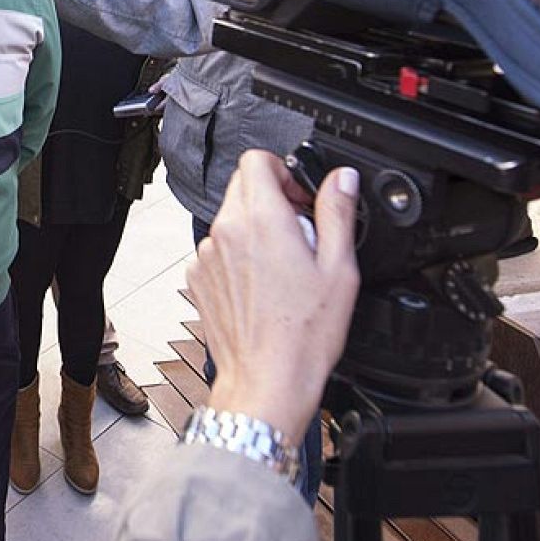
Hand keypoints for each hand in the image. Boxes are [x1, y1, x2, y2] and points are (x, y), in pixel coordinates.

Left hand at [186, 150, 360, 437]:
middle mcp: (226, 232)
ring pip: (230, 218)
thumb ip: (337, 212)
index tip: (302, 198)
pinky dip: (238, 256)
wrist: (267, 381)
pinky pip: (218, 249)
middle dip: (273, 197)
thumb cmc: (304, 335)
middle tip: (301, 232)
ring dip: (255, 228)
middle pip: (243, 186)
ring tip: (284, 266)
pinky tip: (263, 286)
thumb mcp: (339, 269)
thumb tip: (341, 178)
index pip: (256, 159)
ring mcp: (207, 256)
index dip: (284, 171)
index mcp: (261, 221)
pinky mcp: (198, 278)